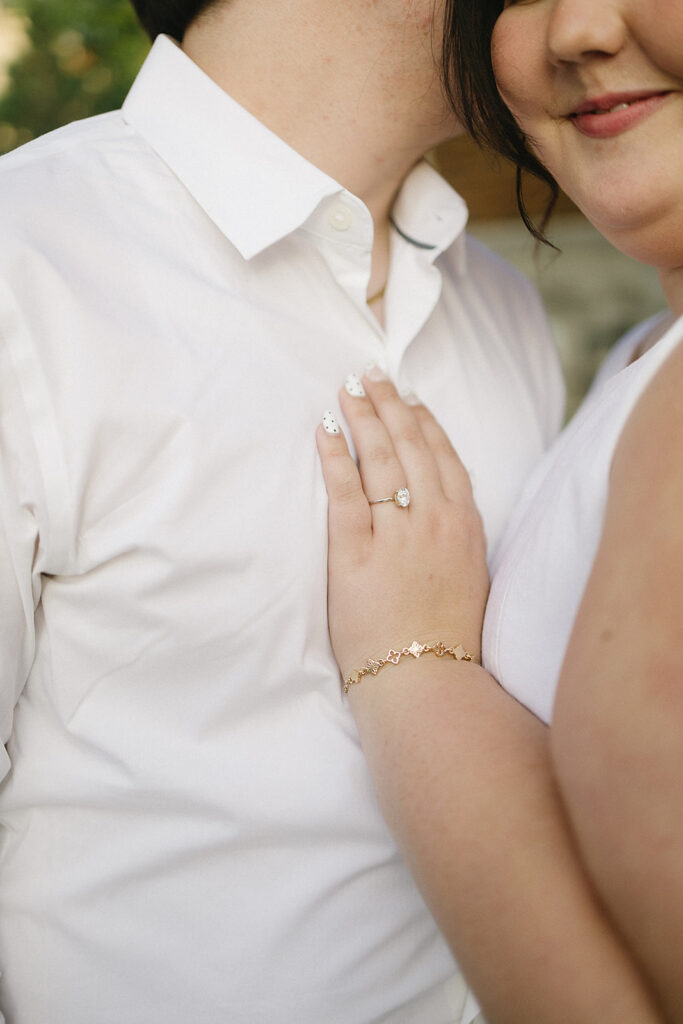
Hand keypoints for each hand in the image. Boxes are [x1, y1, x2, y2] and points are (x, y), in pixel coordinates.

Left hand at [316, 371, 489, 685]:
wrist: (428, 681)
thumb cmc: (449, 638)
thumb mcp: (470, 578)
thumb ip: (457, 537)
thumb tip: (445, 513)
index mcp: (464, 525)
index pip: (444, 457)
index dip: (424, 422)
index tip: (410, 399)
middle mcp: (434, 520)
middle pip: (410, 446)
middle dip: (390, 405)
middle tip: (371, 376)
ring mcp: (396, 534)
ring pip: (380, 460)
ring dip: (363, 418)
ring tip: (348, 390)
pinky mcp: (356, 552)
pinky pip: (344, 492)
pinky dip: (333, 456)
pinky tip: (324, 430)